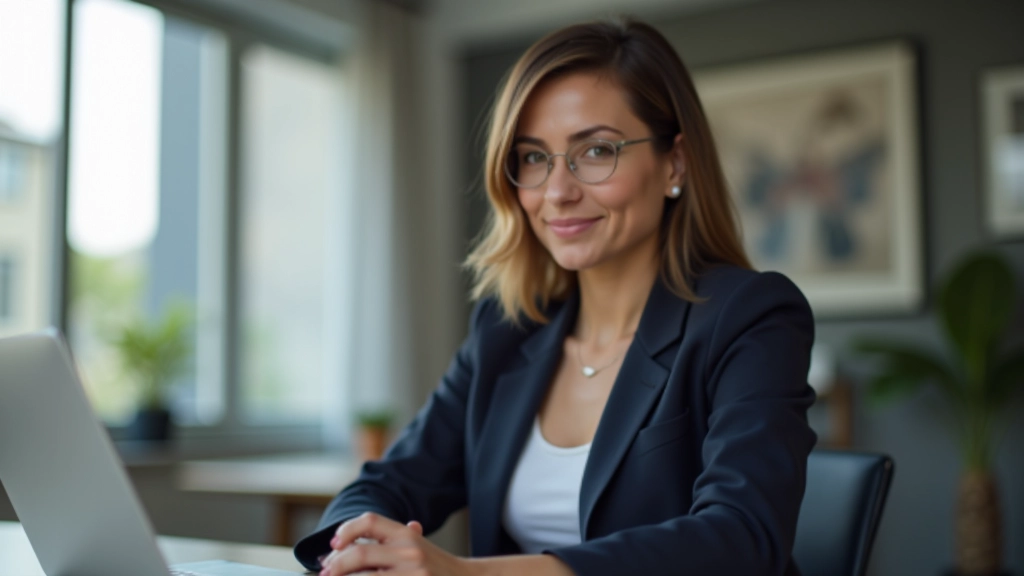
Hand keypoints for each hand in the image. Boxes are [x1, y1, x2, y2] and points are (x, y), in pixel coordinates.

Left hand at [320, 512, 472, 575]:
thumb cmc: (436, 568)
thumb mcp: (417, 548)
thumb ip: (389, 541)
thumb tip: (343, 544)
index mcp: (407, 535)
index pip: (370, 521)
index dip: (346, 530)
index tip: (333, 545)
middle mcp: (410, 552)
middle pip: (361, 553)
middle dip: (337, 566)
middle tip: (325, 574)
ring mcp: (413, 574)